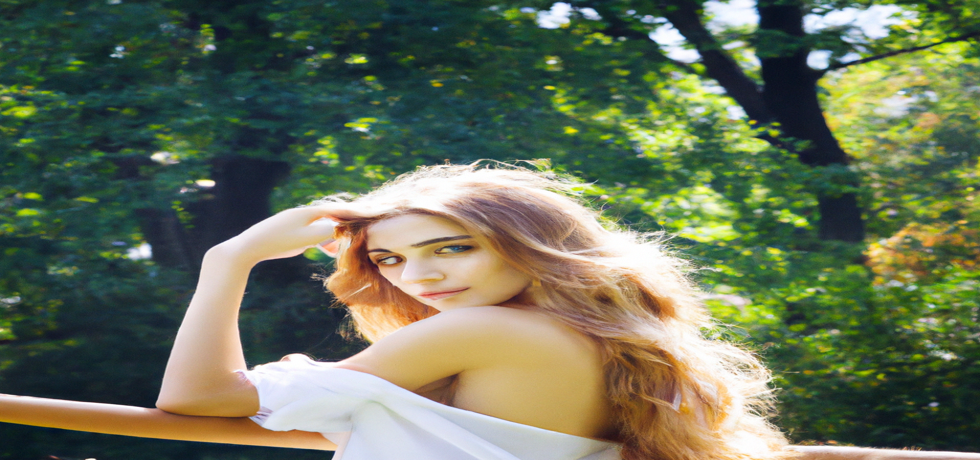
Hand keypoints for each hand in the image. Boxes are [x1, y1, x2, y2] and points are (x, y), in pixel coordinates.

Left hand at [217, 203, 364, 264]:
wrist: (248, 247)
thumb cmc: (278, 243)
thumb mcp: (306, 239)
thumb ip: (324, 232)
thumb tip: (334, 228)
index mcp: (305, 213)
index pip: (333, 210)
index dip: (350, 213)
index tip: (364, 214)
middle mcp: (299, 215)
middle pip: (326, 216)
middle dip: (340, 225)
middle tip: (352, 234)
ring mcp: (291, 222)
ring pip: (316, 226)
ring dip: (327, 237)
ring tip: (332, 251)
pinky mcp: (285, 231)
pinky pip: (307, 232)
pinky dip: (317, 239)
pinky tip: (320, 249)